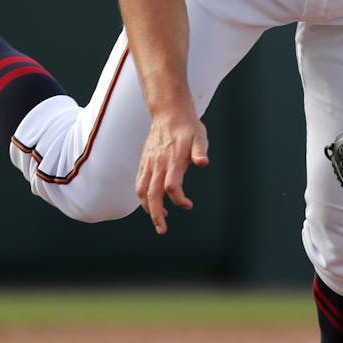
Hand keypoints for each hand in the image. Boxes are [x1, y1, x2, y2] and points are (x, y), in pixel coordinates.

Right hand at [135, 103, 208, 234]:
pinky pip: (139, 183)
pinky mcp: (144, 162)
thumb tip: (203, 163)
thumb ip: (200, 151)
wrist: (169, 113)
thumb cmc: (188, 128)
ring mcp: (149, 163)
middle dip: (156, 214)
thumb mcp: (200, 137)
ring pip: (142, 190)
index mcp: (173, 159)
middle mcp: (158, 163)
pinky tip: (152, 204)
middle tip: (162, 230)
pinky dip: (143, 197)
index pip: (171, 186)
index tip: (188, 205)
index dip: (179, 199)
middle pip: (152, 194)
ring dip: (148, 208)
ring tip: (159, 219)